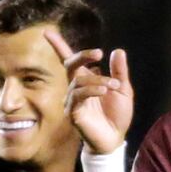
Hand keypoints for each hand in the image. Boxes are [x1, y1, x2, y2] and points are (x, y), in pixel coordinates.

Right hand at [45, 30, 132, 153]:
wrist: (115, 139)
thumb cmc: (117, 115)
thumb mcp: (123, 90)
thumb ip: (119, 72)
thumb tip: (117, 51)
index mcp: (86, 80)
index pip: (69, 60)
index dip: (59, 46)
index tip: (47, 32)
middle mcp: (76, 88)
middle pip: (70, 65)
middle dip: (82, 56)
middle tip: (98, 53)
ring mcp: (72, 100)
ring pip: (79, 81)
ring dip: (98, 80)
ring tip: (113, 86)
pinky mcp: (73, 112)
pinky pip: (78, 96)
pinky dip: (91, 90)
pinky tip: (104, 91)